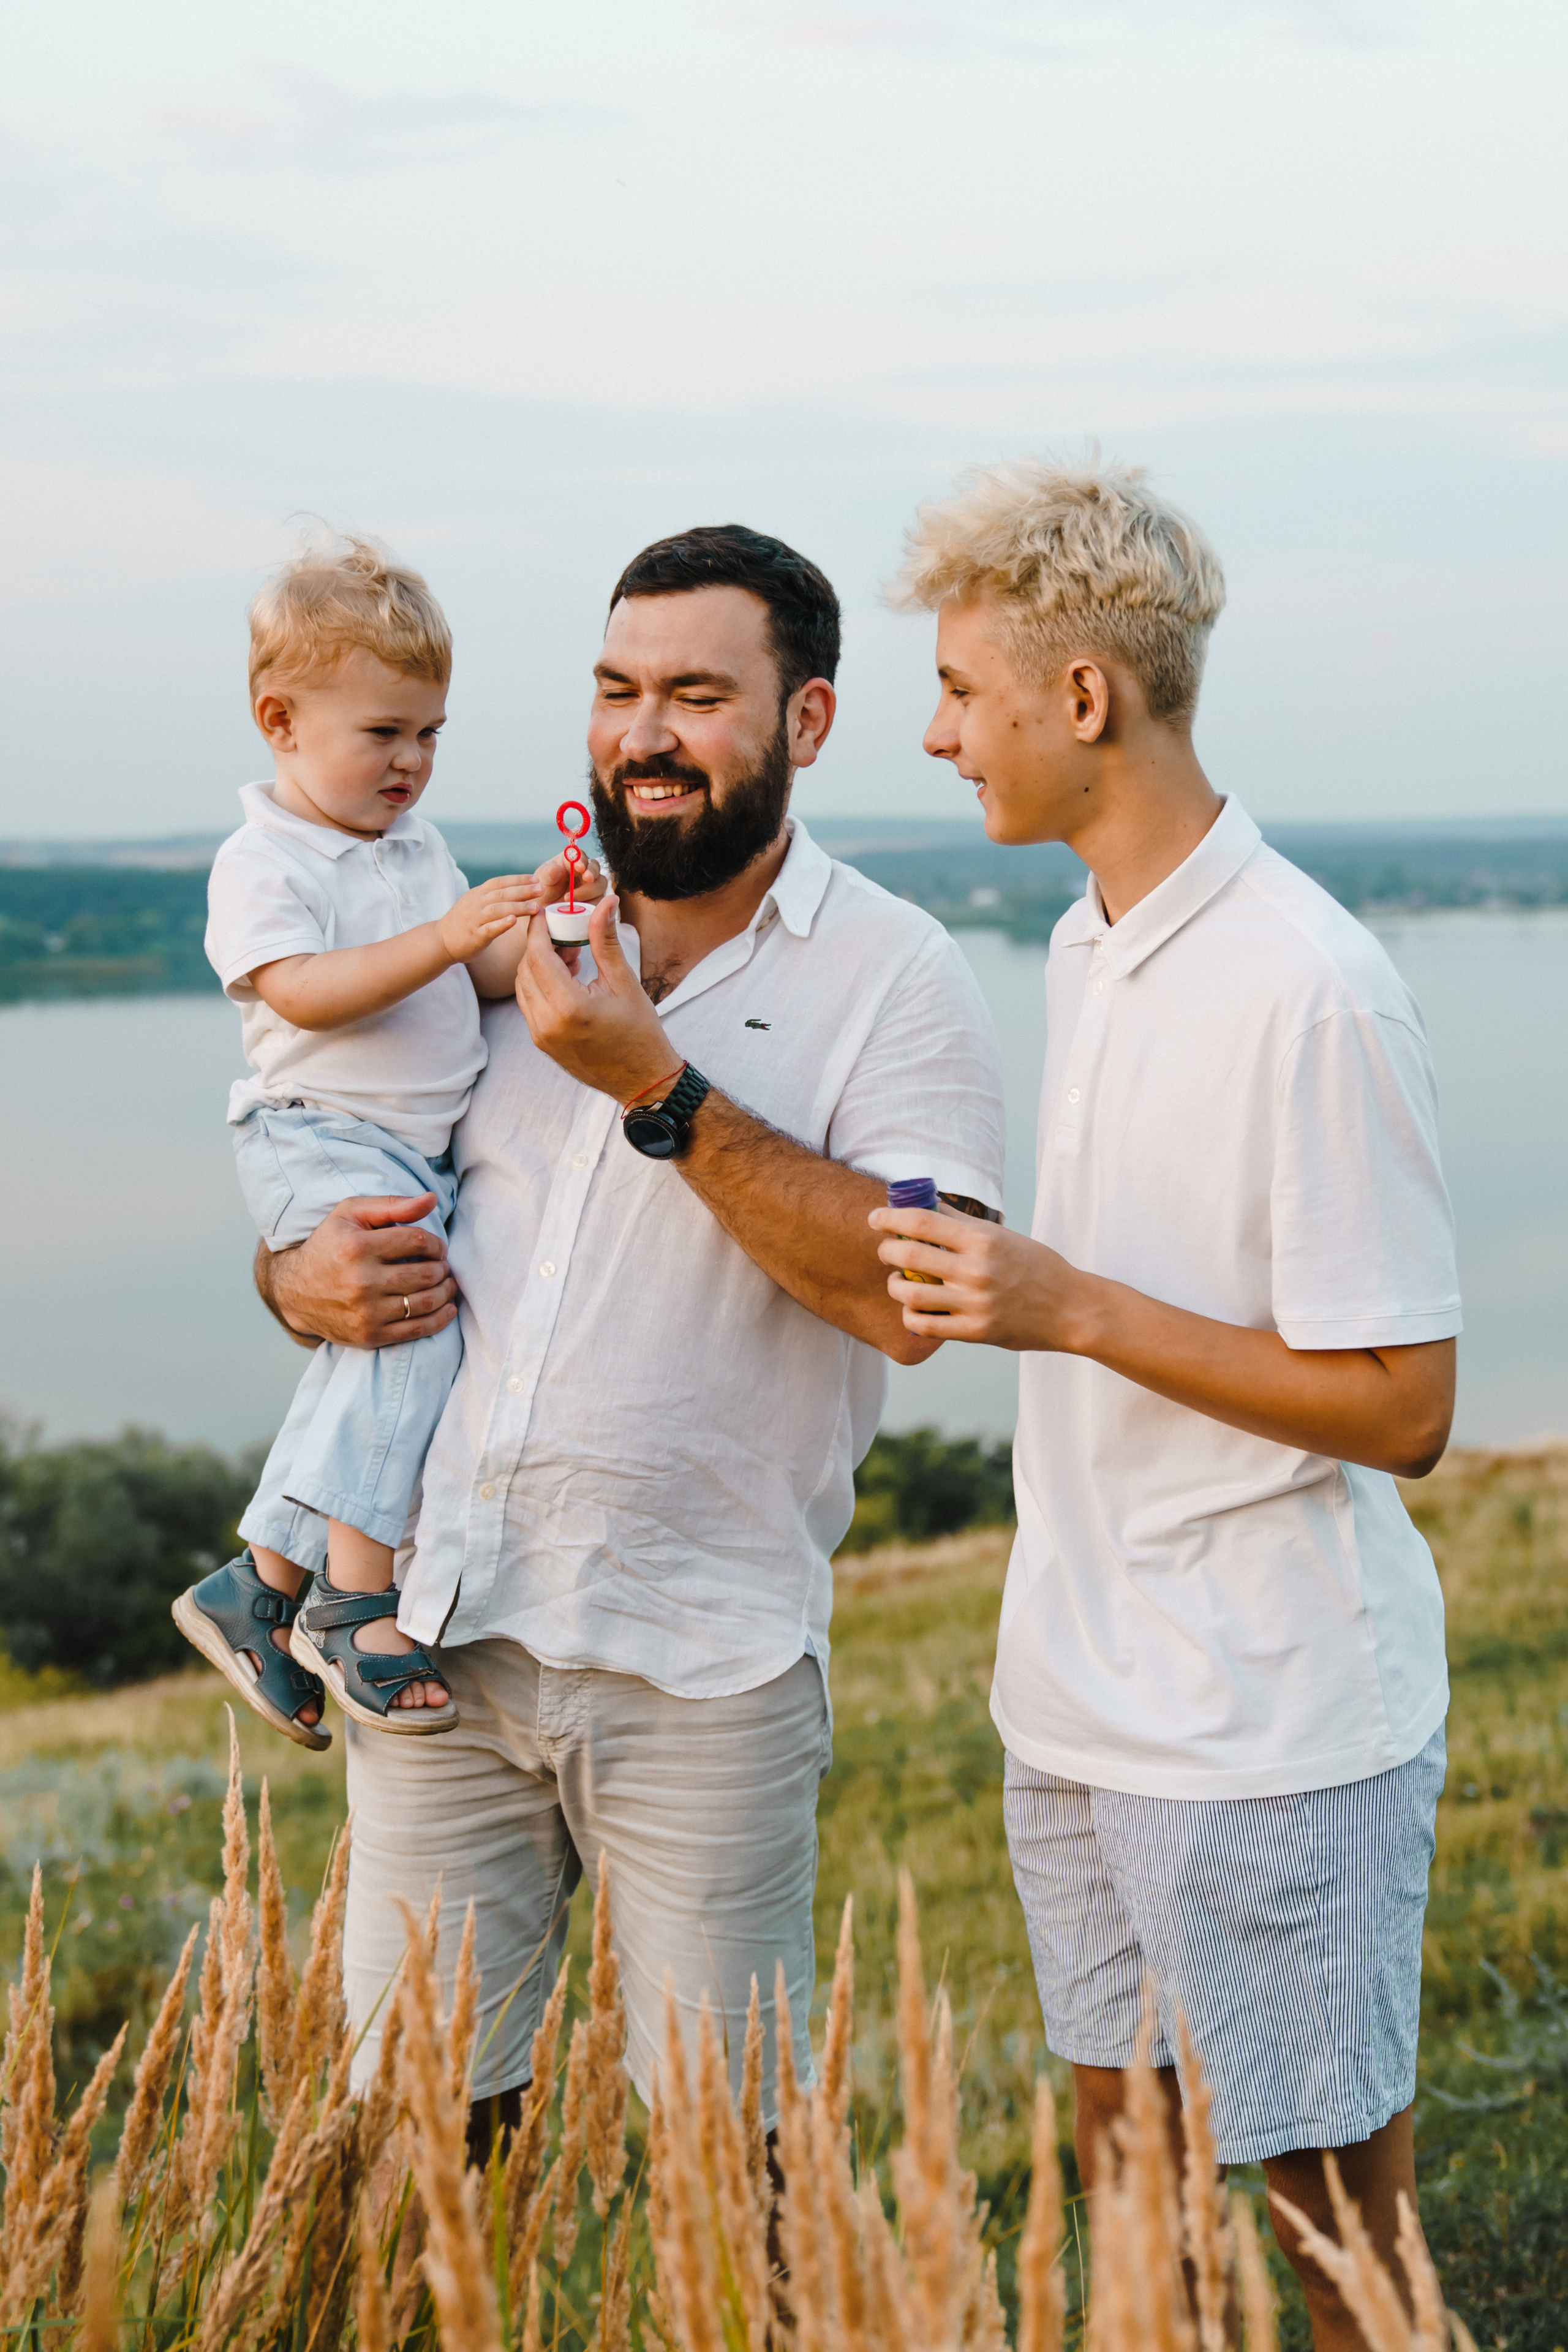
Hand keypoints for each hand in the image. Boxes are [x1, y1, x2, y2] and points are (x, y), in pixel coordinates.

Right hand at [262, 1193, 458, 1347]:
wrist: (294, 1291)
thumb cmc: (329, 1246)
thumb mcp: (351, 1214)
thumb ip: (392, 1204)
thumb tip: (432, 1199)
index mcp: (358, 1247)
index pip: (417, 1241)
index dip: (436, 1243)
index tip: (436, 1247)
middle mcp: (361, 1281)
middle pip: (426, 1273)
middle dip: (442, 1268)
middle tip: (442, 1266)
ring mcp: (366, 1312)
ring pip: (426, 1302)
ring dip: (446, 1292)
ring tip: (447, 1283)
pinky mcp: (369, 1335)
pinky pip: (418, 1330)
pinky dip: (440, 1319)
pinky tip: (447, 1308)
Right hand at [439, 876, 542, 963]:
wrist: (441, 940)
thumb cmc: (465, 921)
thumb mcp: (476, 902)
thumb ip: (494, 896)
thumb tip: (519, 889)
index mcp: (478, 894)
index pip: (500, 882)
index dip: (518, 879)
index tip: (536, 879)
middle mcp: (476, 903)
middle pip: (502, 894)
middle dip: (523, 891)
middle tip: (540, 890)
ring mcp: (474, 919)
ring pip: (498, 909)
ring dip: (518, 907)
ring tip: (535, 907)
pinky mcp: (474, 936)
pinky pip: (489, 929)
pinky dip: (501, 924)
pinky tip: (514, 921)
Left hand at [514, 892, 679, 1102]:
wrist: (642, 1080)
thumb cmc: (640, 1033)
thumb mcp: (625, 982)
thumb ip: (606, 941)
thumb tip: (604, 903)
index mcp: (568, 1007)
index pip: (538, 956)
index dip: (538, 929)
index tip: (546, 912)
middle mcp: (547, 1023)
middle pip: (526, 968)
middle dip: (540, 945)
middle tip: (566, 933)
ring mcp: (541, 1036)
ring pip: (523, 986)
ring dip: (538, 965)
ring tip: (570, 956)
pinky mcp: (541, 1043)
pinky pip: (529, 1004)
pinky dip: (540, 985)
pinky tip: (566, 979)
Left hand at [531, 848, 606, 907]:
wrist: (544, 908)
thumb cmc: (542, 889)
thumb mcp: (541, 881)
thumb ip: (548, 874)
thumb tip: (555, 869)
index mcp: (570, 861)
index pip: (579, 855)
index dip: (581, 859)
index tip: (579, 867)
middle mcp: (583, 871)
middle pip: (594, 867)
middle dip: (592, 872)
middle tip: (587, 878)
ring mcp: (591, 885)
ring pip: (600, 884)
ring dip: (589, 891)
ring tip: (570, 900)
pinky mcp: (594, 899)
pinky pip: (599, 901)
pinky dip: (591, 904)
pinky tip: (579, 909)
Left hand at [869, 1204, 1089, 1350]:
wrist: (1070, 1309)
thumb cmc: (1037, 1267)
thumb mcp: (1004, 1236)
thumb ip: (964, 1223)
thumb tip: (926, 1204)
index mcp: (984, 1240)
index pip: (924, 1221)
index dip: (891, 1217)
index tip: (875, 1217)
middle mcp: (977, 1271)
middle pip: (909, 1255)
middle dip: (887, 1250)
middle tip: (886, 1249)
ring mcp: (975, 1304)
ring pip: (910, 1293)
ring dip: (894, 1284)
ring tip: (898, 1280)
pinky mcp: (975, 1332)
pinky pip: (925, 1325)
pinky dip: (910, 1315)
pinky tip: (914, 1308)